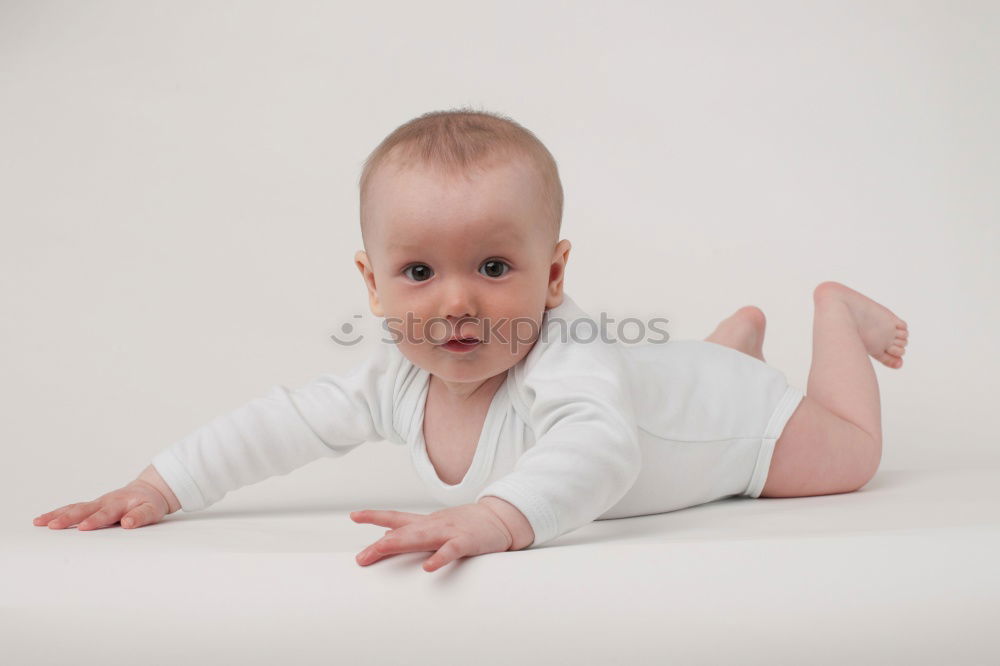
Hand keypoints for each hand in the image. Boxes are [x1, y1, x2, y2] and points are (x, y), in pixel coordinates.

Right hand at [33, 479, 170, 530]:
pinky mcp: (91, 506)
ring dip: (57, 515)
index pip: (106, 514)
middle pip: (84, 509)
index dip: (95, 520)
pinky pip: (73, 508)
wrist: (147, 490)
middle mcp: (105, 502)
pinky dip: (58, 513)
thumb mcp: (152, 510)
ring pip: (74, 508)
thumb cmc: (150, 503)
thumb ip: (141, 516)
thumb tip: (128, 523)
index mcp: (120, 504)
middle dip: (68, 518)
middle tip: (53, 525)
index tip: (83, 527)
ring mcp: (97, 503)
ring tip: (39, 522)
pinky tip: (43, 520)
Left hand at [350, 503, 513, 571]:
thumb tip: (385, 535)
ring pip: (421, 537)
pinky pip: (451, 550)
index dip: (374, 516)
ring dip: (399, 544)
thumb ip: (411, 531)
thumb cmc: (467, 524)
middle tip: (361, 558)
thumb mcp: (435, 525)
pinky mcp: (466, 541)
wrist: (500, 518)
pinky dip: (439, 559)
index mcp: (426, 522)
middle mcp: (434, 524)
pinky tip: (427, 568)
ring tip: (380, 551)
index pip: (396, 517)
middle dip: (380, 545)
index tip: (353, 516)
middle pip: (403, 533)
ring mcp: (450, 531)